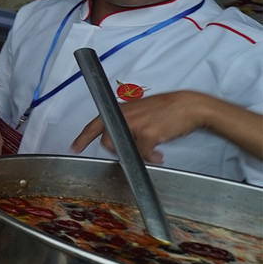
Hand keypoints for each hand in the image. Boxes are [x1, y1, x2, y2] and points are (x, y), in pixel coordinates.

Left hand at [71, 91, 203, 162]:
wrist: (189, 106)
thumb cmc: (168, 109)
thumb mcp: (141, 110)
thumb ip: (127, 121)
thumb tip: (121, 140)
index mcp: (120, 110)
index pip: (94, 124)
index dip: (82, 137)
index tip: (74, 147)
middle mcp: (123, 116)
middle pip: (107, 143)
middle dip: (119, 152)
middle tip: (134, 152)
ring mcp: (134, 124)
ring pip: (125, 150)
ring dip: (138, 154)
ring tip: (151, 152)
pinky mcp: (147, 133)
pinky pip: (144, 155)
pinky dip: (152, 158)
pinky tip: (159, 154)